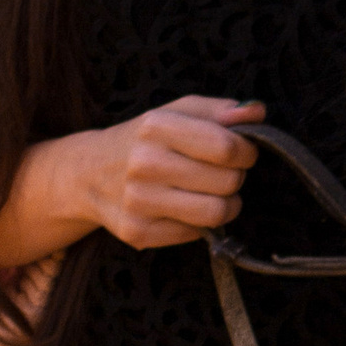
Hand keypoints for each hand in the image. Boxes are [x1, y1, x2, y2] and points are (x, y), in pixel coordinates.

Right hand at [86, 96, 264, 248]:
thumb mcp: (177, 112)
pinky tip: (183, 207)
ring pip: (217, 213)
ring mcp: (139, 202)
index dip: (247, 151)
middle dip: (235, 176)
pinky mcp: (138, 233)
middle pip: (229, 181)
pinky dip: (199, 223)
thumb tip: (257, 113)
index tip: (242, 152)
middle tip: (219, 172)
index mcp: (156, 127)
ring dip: (226, 204)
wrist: (89, 174)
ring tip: (211, 192)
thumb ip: (220, 110)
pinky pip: (196, 234)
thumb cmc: (144, 140)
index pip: (227, 147)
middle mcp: (144, 164)